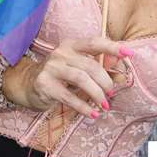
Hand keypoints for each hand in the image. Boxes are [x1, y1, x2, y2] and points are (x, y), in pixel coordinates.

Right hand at [1, 37, 133, 116]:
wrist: (27, 84)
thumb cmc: (58, 75)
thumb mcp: (77, 66)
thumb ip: (97, 65)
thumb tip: (120, 67)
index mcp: (71, 44)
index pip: (94, 42)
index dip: (112, 48)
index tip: (129, 55)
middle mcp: (60, 53)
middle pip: (91, 65)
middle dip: (106, 81)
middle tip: (111, 92)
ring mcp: (51, 68)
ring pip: (82, 80)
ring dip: (97, 94)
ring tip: (104, 104)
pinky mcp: (45, 85)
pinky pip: (69, 97)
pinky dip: (84, 107)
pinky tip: (93, 113)